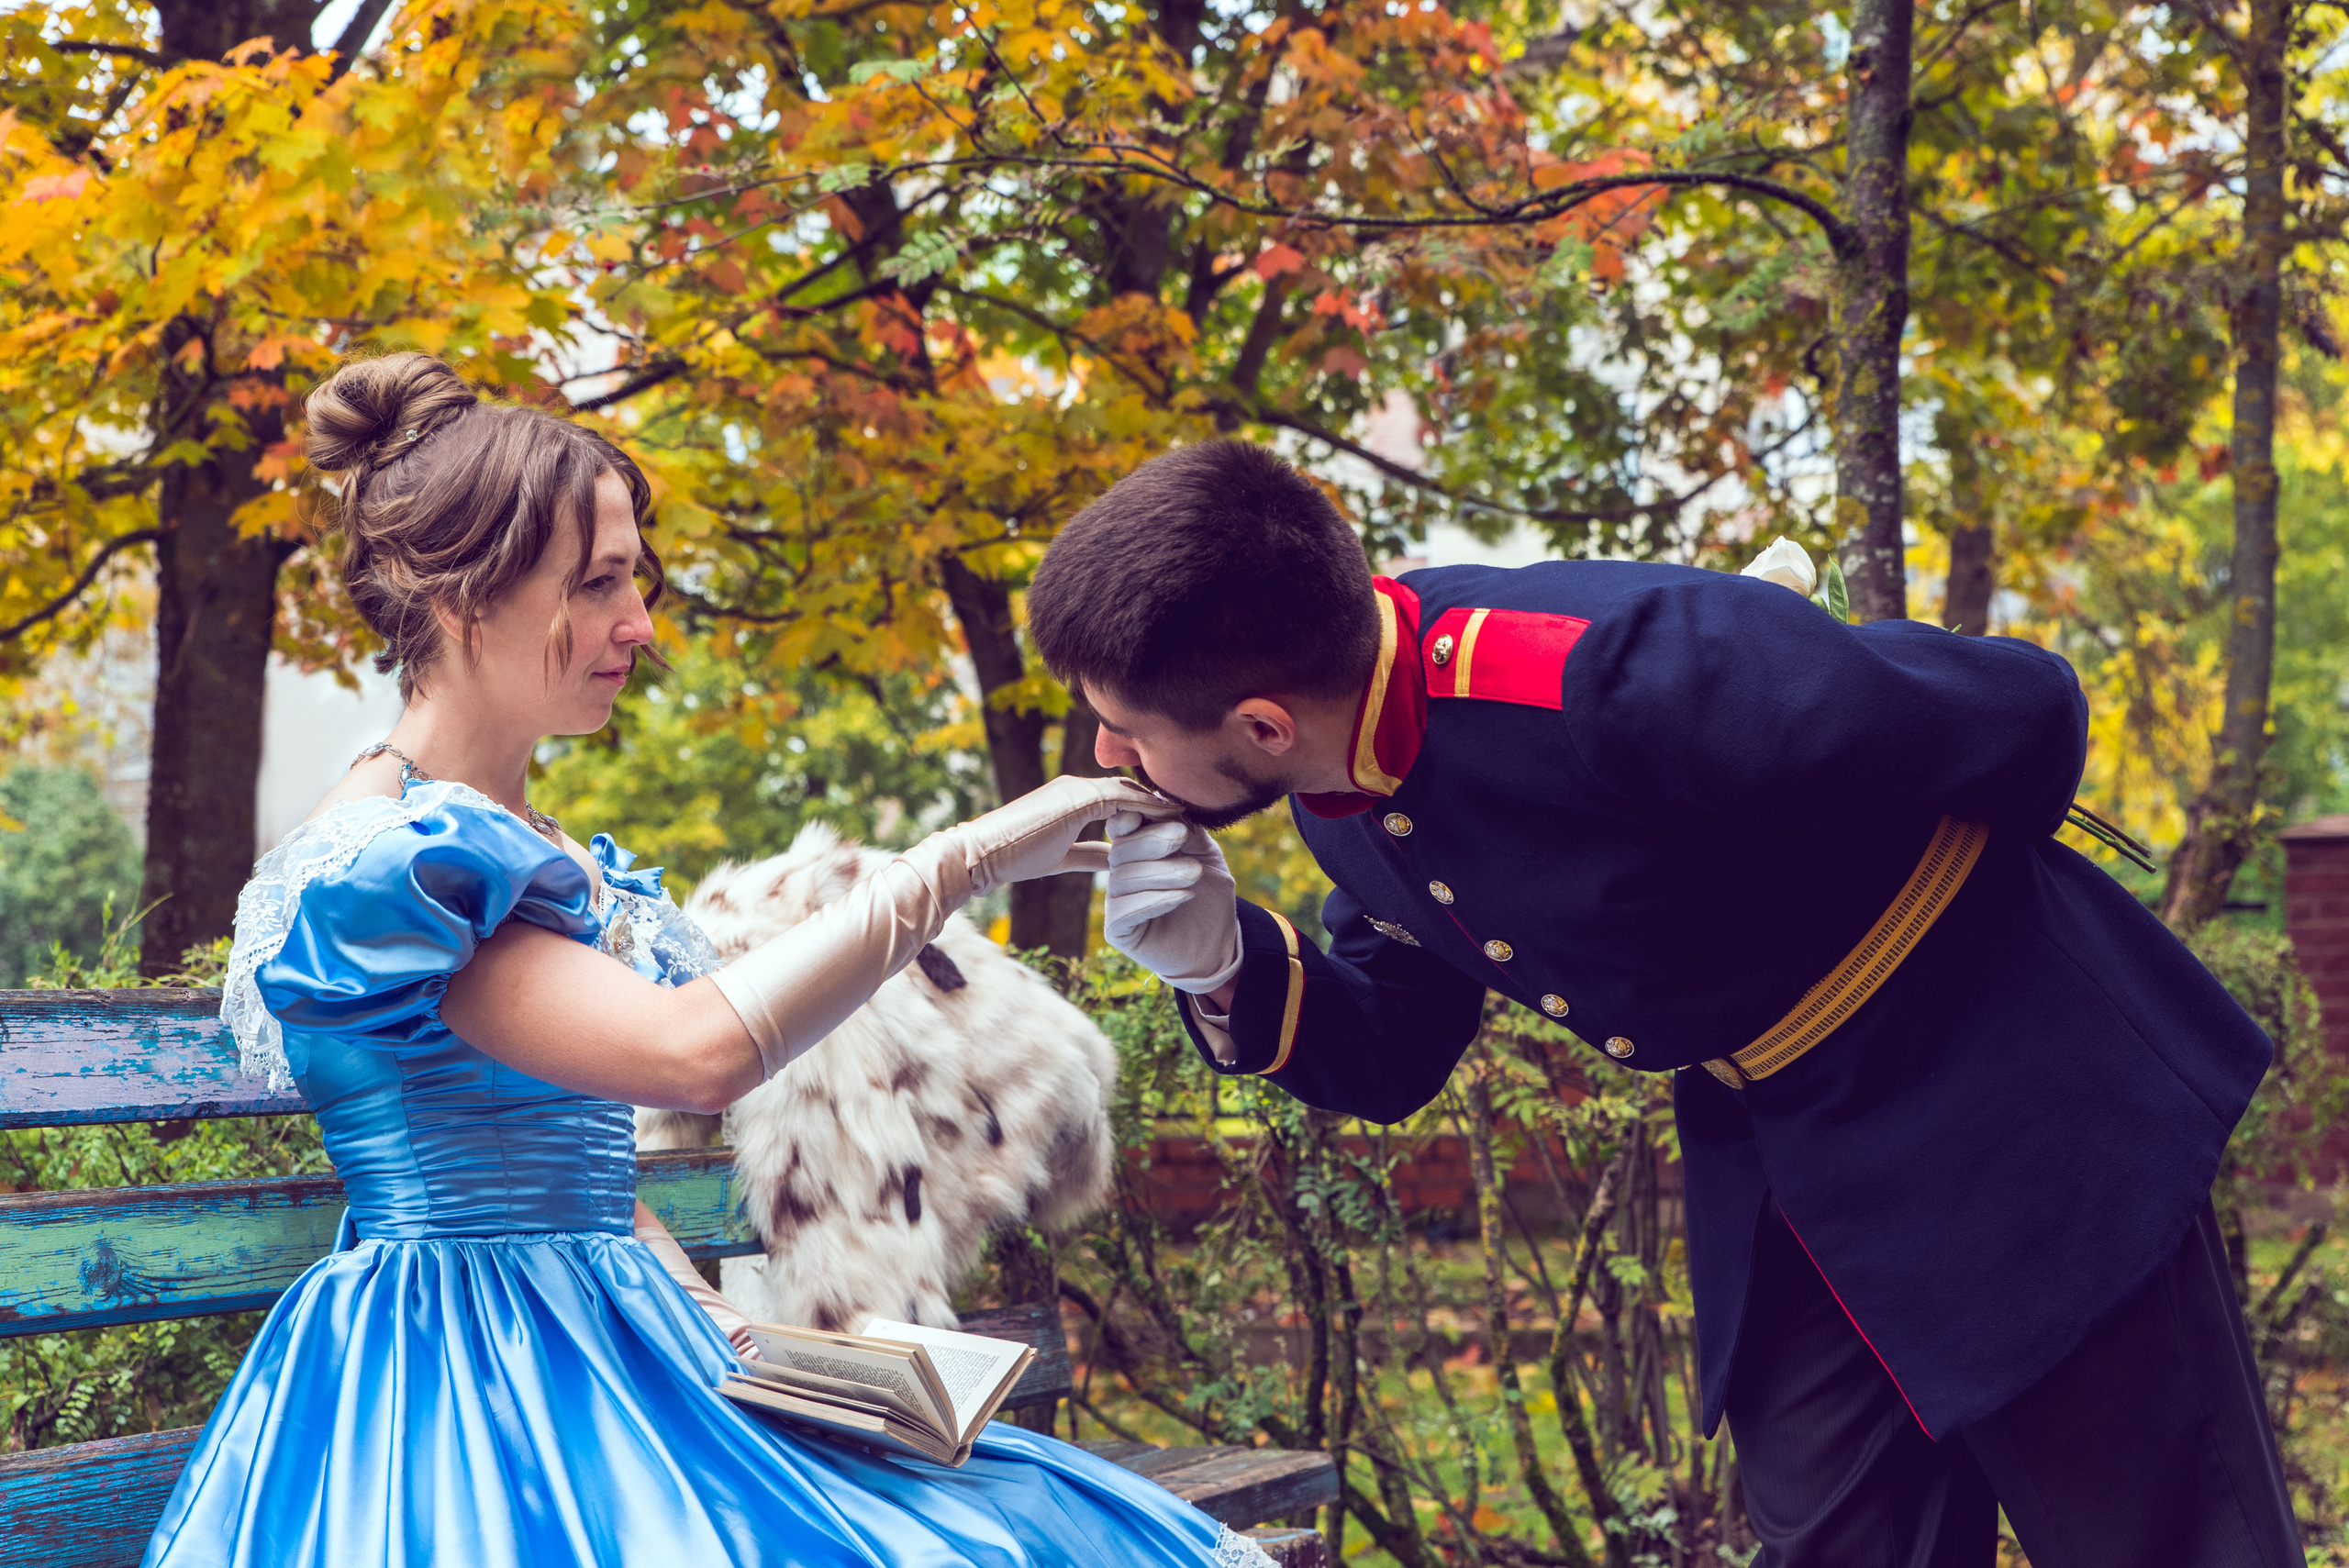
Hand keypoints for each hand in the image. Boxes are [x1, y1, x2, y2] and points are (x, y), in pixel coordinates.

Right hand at [959, 774, 1176, 894]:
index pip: (1118, 799)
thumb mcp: (1061, 857)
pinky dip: (1148, 807)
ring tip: (1188, 813)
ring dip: (1159, 803)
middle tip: (1190, 813)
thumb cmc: (1014, 857)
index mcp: (1071, 798)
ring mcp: (1076, 789)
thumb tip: (1113, 861)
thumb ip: (1088, 854)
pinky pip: (1122, 800)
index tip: (1172, 821)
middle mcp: (1076, 786)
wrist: (982, 854)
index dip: (1145, 810)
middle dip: (1158, 802)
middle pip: (1129, 790)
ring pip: (1129, 791)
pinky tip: (1172, 817)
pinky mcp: (1076, 798)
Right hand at [1102, 810, 1242, 993]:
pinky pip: (1125, 911)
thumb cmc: (1210, 894)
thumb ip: (1188, 830)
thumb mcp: (1205, 855)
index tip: (1163, 809)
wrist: (1218, 943)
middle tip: (1183, 836)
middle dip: (1152, 839)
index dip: (1135, 815)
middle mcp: (1120, 872)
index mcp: (1136, 848)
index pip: (1123, 825)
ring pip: (1124, 878)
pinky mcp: (1118, 930)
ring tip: (1195, 873)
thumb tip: (1170, 803)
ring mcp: (1116, 901)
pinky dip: (1155, 900)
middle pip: (1121, 849)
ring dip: (1162, 871)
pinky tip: (1184, 896)